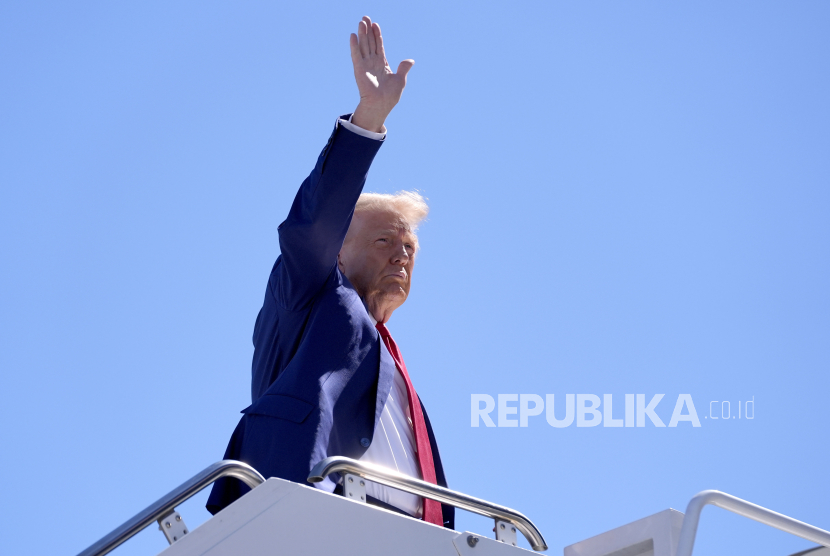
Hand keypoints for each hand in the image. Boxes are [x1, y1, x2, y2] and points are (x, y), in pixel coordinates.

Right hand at [349, 16, 413, 132]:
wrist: (381, 105)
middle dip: (368, 30)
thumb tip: (410, 60)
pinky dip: (354, 45)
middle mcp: (372, 62)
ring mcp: (365, 65)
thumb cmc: (390, 96)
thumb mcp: (400, 80)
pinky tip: (353, 35)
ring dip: (362, 34)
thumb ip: (403, 68)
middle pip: (370, 42)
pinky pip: (356, 55)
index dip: (377, 35)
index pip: (379, 45)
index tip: (376, 24)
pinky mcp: (359, 69)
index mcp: (381, 63)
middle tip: (365, 17)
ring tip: (361, 21)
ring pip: (363, 45)